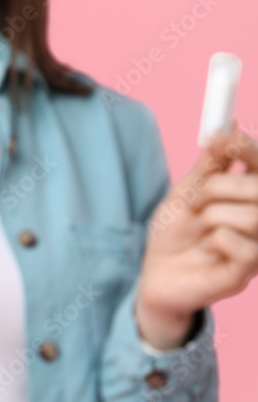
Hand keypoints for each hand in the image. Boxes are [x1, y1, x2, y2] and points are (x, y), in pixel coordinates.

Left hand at [137, 124, 257, 349]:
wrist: (154, 274)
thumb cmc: (174, 234)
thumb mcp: (186, 192)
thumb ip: (209, 165)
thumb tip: (227, 127)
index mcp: (250, 197)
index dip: (247, 148)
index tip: (219, 140)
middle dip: (219, 187)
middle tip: (195, 201)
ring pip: (255, 216)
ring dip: (214, 215)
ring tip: (200, 227)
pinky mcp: (247, 274)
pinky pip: (245, 247)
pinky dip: (218, 240)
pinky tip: (209, 248)